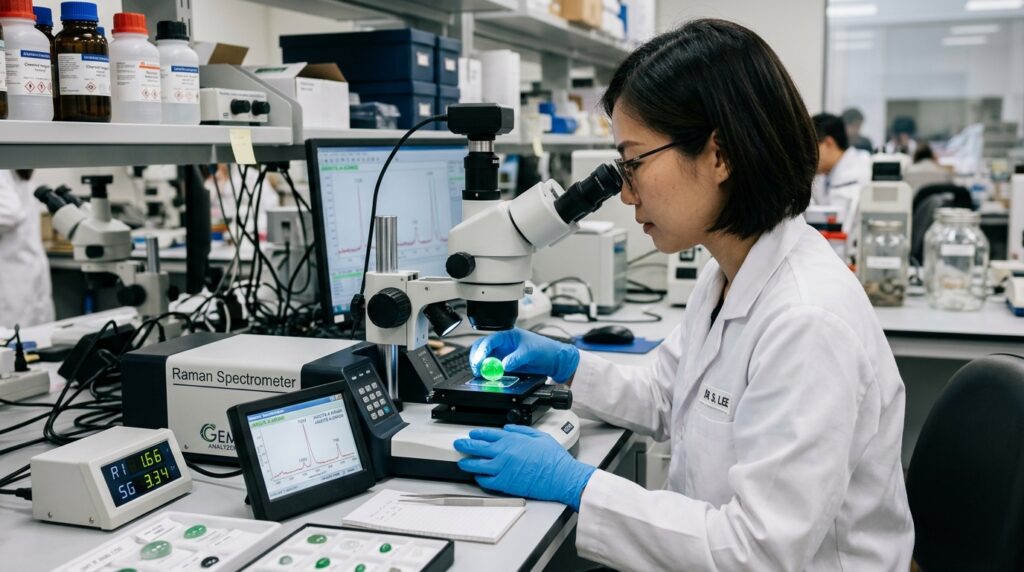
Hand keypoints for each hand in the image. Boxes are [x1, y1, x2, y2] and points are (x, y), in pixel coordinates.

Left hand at [454, 425, 595, 510]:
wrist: (560, 477)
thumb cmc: (553, 459)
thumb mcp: (539, 436)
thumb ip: (521, 430)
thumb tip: (509, 428)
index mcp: (512, 440)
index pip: (488, 434)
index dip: (477, 434)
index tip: (472, 434)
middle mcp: (504, 453)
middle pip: (477, 448)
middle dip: (465, 445)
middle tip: (459, 445)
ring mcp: (502, 469)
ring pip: (477, 465)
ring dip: (467, 463)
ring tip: (462, 463)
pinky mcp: (504, 484)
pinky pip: (486, 481)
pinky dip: (479, 479)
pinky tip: (478, 477)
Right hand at [470, 329, 579, 382]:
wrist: (554, 360)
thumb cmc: (544, 349)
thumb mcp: (530, 352)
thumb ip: (516, 358)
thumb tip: (503, 365)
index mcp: (507, 335)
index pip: (489, 340)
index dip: (482, 350)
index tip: (480, 361)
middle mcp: (502, 345)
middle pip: (482, 349)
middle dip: (476, 358)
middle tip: (477, 370)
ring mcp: (503, 355)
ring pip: (485, 359)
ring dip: (481, 367)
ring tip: (482, 375)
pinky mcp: (505, 365)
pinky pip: (493, 369)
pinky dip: (488, 373)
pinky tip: (490, 377)